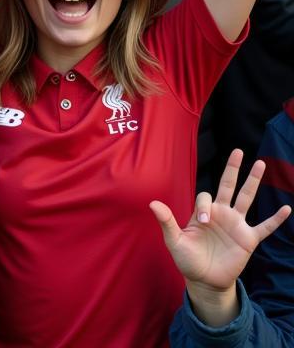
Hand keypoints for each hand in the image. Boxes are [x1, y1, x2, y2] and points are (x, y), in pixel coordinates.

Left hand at [151, 149, 291, 295]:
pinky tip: (287, 208)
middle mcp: (221, 213)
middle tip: (238, 151)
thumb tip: (151, 203)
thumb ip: (167, 221)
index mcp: (203, 211)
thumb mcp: (175, 240)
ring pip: (246, 198)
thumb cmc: (187, 259)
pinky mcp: (248, 239)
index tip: (203, 222)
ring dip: (253, 182)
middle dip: (232, 169)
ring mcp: (236, 225)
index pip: (206, 196)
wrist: (204, 280)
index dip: (204, 206)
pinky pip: (264, 227)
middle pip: (228, 185)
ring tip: (261, 164)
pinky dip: (275, 219)